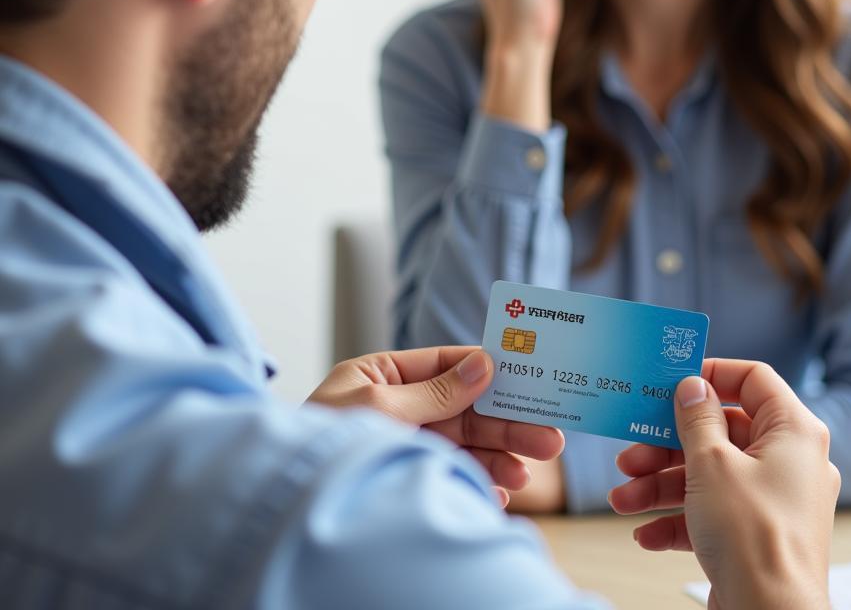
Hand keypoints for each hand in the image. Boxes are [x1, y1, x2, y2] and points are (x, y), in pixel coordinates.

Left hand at [307, 346, 563, 507]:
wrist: (281, 505)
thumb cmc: (320, 445)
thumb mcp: (379, 407)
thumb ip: (435, 391)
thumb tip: (485, 363)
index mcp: (382, 374)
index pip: (447, 364)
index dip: (490, 369)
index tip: (531, 376)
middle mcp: (396, 405)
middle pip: (464, 410)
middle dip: (507, 424)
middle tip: (549, 438)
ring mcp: (401, 442)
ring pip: (463, 445)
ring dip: (499, 458)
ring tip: (526, 475)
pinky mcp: (405, 475)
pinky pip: (449, 474)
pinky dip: (476, 482)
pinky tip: (500, 491)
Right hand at [608, 359, 838, 609]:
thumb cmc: (754, 538)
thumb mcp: (712, 464)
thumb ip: (696, 418)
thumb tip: (692, 387)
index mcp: (794, 432)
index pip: (753, 379)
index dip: (712, 375)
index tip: (672, 383)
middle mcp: (791, 462)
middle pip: (721, 432)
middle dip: (667, 447)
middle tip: (631, 455)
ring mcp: (775, 501)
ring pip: (711, 475)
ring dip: (662, 486)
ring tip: (623, 499)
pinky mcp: (760, 534)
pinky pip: (715, 513)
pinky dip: (680, 519)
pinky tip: (646, 533)